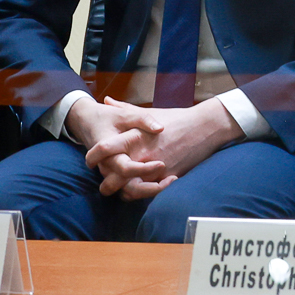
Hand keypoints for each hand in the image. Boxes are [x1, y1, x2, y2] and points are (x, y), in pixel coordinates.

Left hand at [87, 100, 240, 200]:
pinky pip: (149, 192)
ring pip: (130, 190)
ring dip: (122, 193)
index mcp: (135, 137)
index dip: (93, 156)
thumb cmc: (175, 118)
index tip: (90, 160)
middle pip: (113, 177)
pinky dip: (141, 194)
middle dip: (105, 184)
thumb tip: (107, 100)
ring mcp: (155, 168)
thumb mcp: (148, 112)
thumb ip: (125, 109)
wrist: (204, 127)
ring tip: (120, 192)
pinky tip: (138, 191)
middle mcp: (142, 154)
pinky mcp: (168, 178)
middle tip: (103, 184)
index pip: (105, 148)